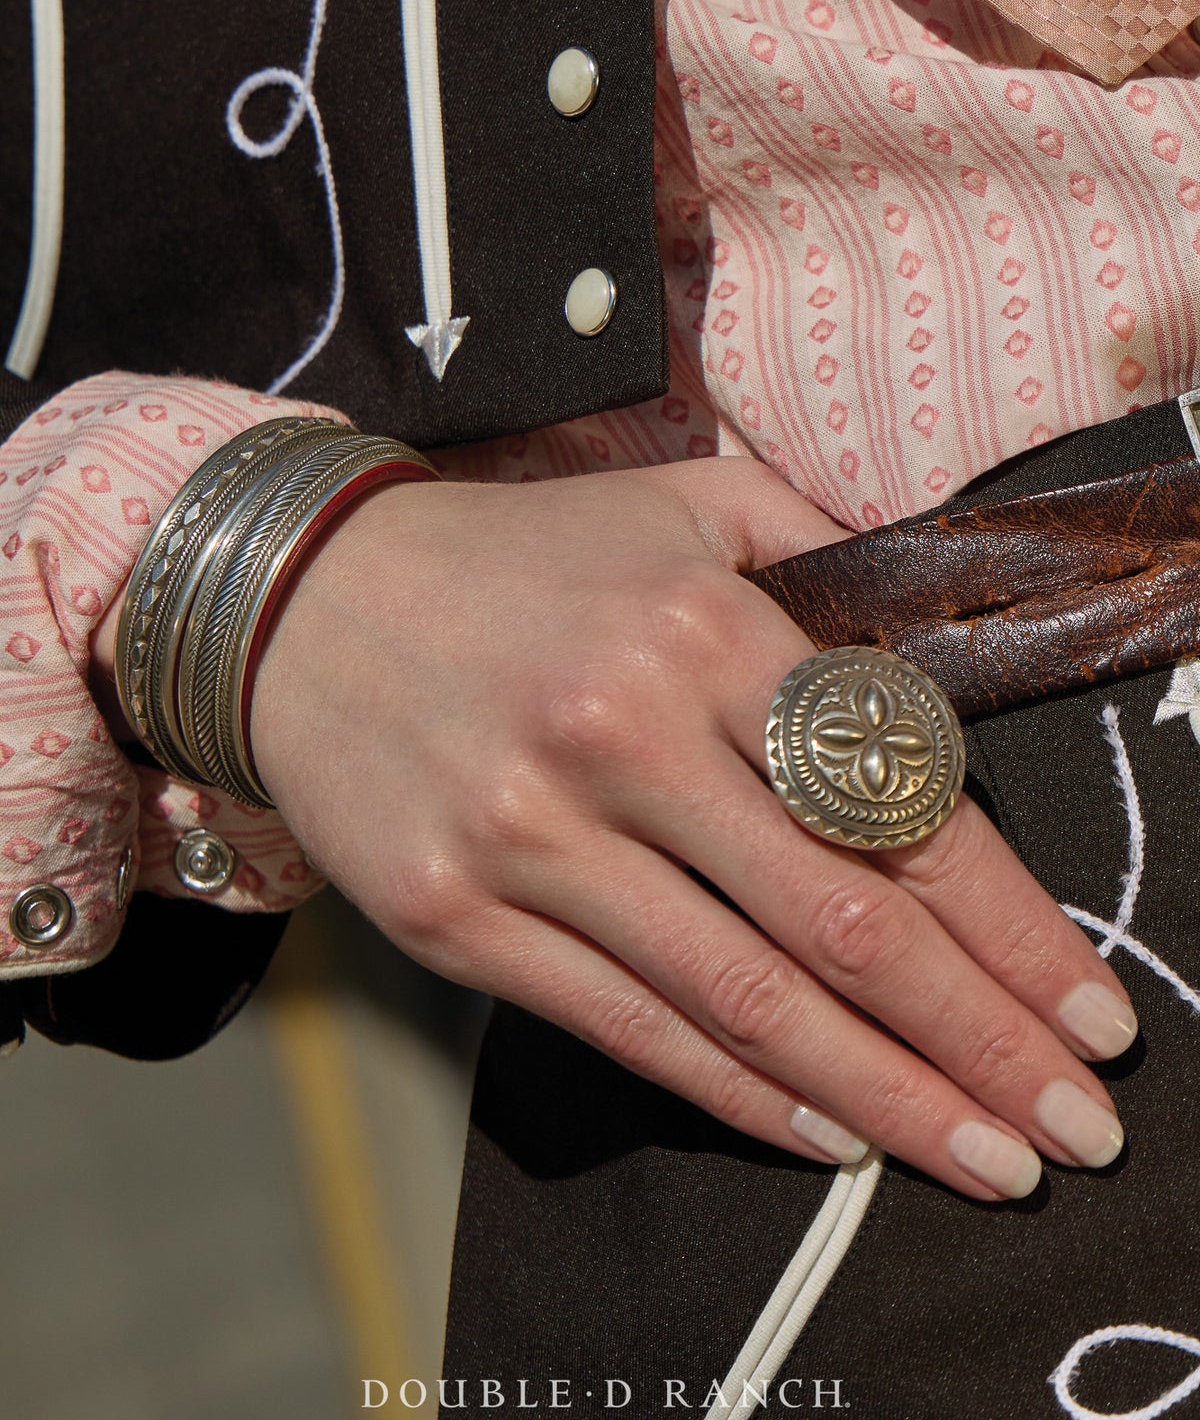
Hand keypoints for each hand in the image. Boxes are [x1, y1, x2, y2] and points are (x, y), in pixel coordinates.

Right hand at [249, 459, 1136, 1199]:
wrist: (299, 599)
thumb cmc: (516, 560)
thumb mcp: (677, 503)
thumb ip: (820, 544)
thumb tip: (943, 629)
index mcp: (700, 630)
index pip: (897, 804)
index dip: (1012, 925)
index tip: (1086, 1008)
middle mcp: (622, 735)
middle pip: (843, 924)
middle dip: (981, 1042)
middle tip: (1073, 1124)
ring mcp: (531, 838)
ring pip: (743, 1000)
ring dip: (884, 1097)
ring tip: (981, 1159)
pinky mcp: (457, 917)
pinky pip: (627, 1029)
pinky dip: (741, 1097)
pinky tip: (829, 1135)